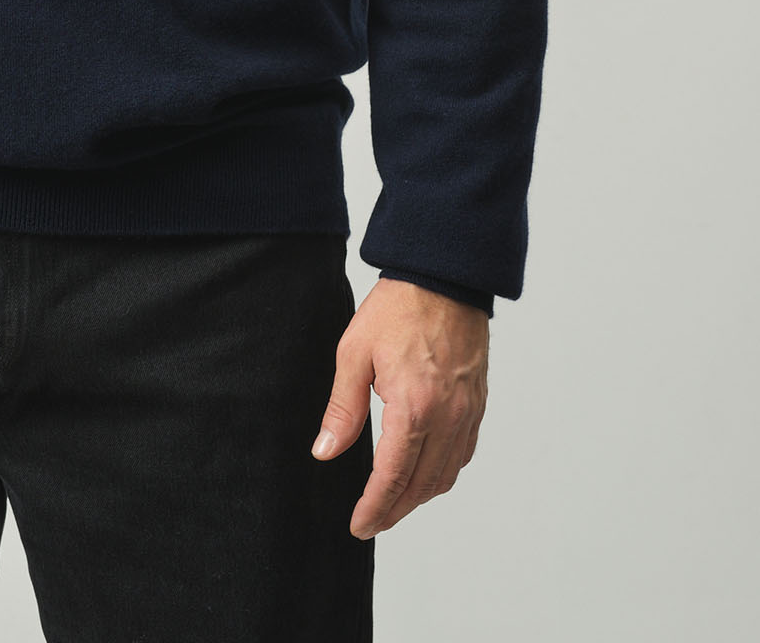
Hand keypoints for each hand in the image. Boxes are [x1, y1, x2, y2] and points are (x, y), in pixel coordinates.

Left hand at [311, 277, 487, 537]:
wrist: (444, 277)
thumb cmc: (397, 309)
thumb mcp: (354, 353)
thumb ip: (342, 408)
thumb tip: (325, 451)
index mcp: (414, 407)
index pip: (393, 477)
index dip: (374, 507)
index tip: (358, 525)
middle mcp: (447, 417)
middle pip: (421, 486)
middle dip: (394, 511)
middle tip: (370, 522)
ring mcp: (467, 413)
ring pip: (445, 476)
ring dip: (418, 497)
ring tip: (392, 503)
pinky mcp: (477, 405)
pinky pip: (462, 455)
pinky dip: (442, 474)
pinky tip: (423, 473)